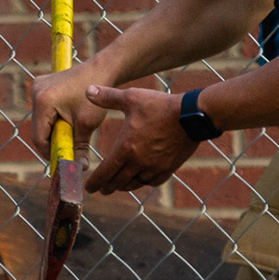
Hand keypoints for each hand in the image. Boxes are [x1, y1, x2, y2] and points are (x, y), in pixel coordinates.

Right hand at [29, 62, 109, 153]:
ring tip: (71, 133)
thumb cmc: (95, 98)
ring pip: (40, 120)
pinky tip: (68, 119)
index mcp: (43, 101)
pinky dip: (54, 119)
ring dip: (53, 130)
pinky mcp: (41, 85)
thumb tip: (77, 169)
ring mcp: (37, 87)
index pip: (39, 138)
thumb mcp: (87, 125)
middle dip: (52, 141)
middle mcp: (35, 92)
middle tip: (68, 150)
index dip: (50, 153)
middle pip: (38, 129)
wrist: (101, 70)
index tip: (63, 160)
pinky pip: (43, 110)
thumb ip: (79, 148)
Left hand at [82, 85, 201, 193]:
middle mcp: (138, 163)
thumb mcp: (131, 98)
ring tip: (118, 186)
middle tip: (102, 189)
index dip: (95, 182)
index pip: (105, 172)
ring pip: (135, 184)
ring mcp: (154, 168)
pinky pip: (152, 182)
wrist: (191, 116)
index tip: (89, 188)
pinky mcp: (168, 168)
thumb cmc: (160, 106)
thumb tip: (87, 90)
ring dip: (124, 186)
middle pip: (118, 182)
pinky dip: (143, 182)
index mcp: (125, 148)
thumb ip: (107, 97)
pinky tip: (141, 179)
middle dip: (107, 187)